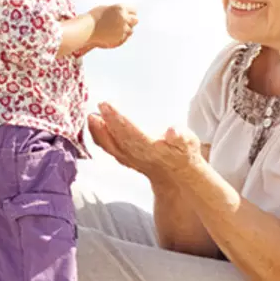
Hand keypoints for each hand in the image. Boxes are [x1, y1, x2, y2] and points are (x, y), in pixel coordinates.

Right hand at [86, 4, 137, 49]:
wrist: (86, 29)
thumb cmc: (93, 17)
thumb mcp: (106, 8)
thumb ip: (117, 10)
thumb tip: (125, 13)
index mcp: (120, 8)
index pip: (134, 10)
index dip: (130, 12)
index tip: (127, 15)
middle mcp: (123, 18)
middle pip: (135, 20)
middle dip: (130, 20)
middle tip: (123, 22)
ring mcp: (122, 29)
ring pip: (131, 29)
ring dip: (126, 29)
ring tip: (116, 29)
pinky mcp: (119, 38)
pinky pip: (125, 37)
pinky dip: (121, 35)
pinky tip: (113, 34)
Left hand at [87, 102, 204, 177]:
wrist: (176, 175)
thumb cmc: (182, 152)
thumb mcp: (188, 143)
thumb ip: (181, 137)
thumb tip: (172, 131)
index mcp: (152, 150)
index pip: (132, 133)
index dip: (119, 120)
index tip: (107, 105)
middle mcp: (137, 156)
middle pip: (117, 139)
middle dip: (106, 123)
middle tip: (98, 106)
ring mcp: (127, 159)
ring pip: (109, 145)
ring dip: (97, 131)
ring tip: (91, 116)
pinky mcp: (121, 158)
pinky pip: (107, 147)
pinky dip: (97, 136)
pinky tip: (92, 123)